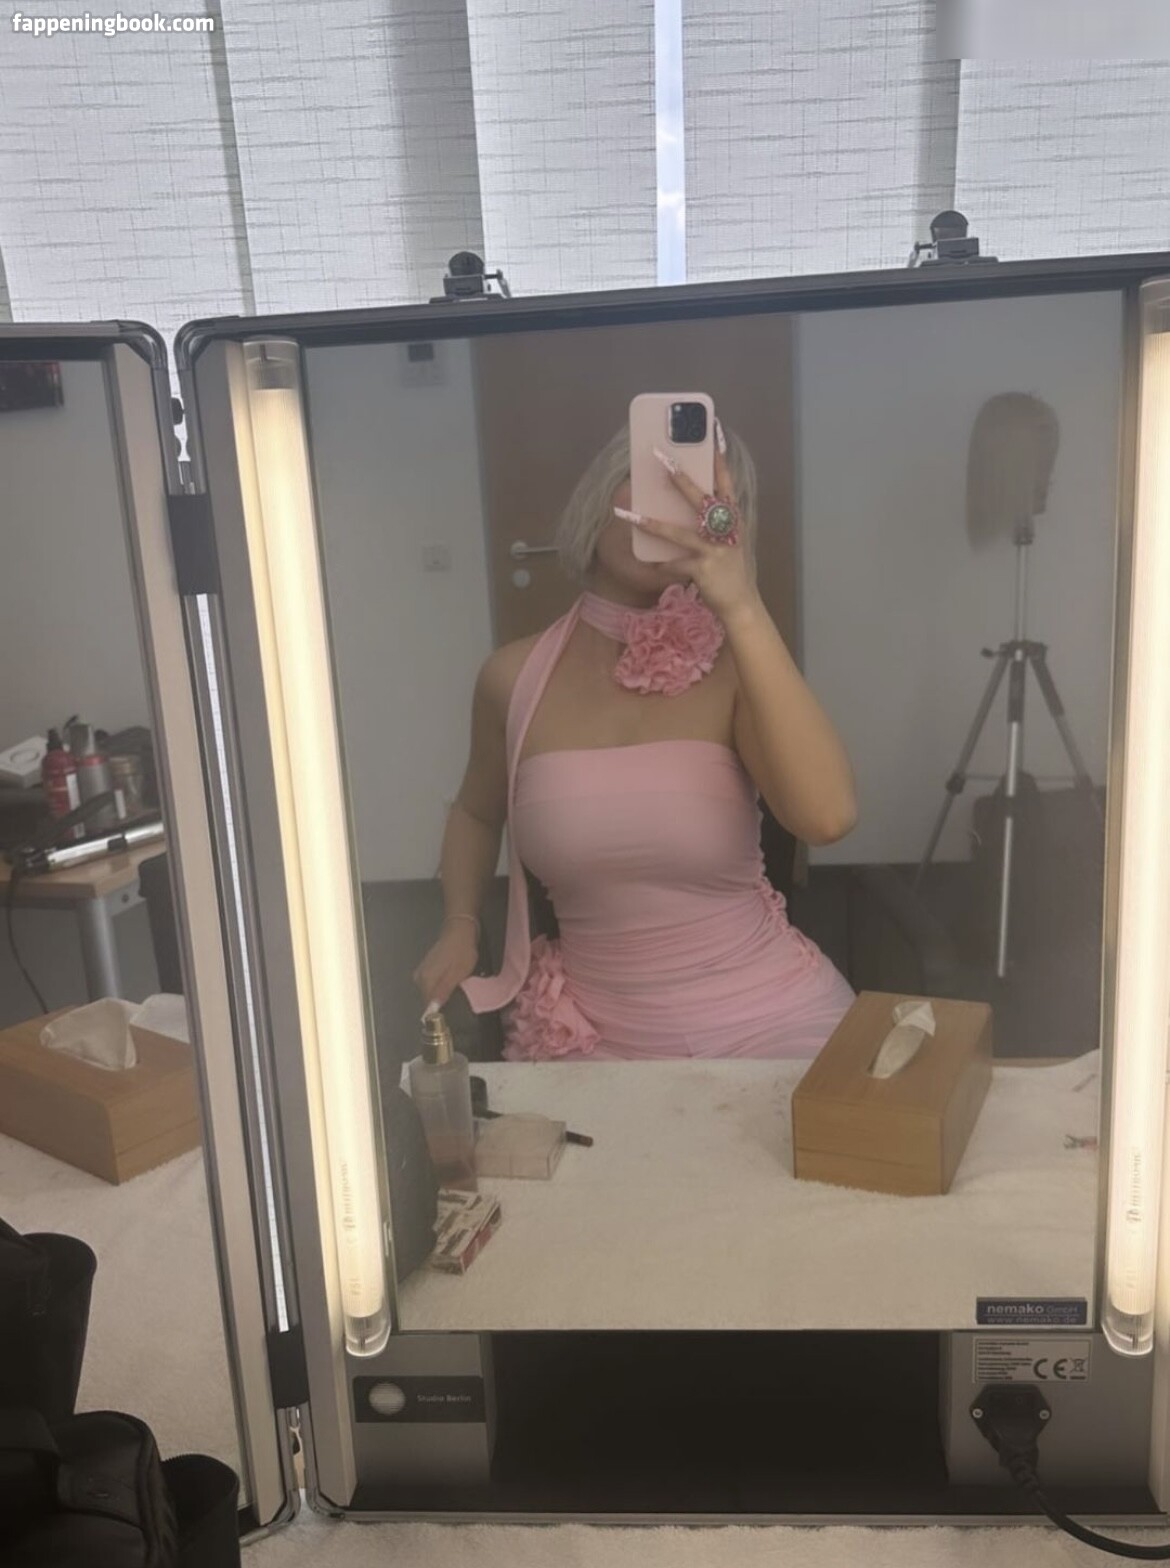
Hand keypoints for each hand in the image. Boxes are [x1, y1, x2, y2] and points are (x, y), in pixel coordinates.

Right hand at [412, 920, 478, 1009]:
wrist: (459, 930)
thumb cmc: (461, 952)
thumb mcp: (457, 974)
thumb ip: (443, 991)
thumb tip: (432, 1008)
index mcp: (426, 980)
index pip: (428, 1005)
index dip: (438, 1012)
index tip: (451, 1014)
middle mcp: (419, 977)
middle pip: (428, 999)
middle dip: (440, 1002)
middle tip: (457, 998)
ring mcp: (422, 971)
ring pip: (430, 991)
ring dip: (441, 993)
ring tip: (456, 989)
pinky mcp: (426, 967)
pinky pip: (431, 983)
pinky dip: (440, 985)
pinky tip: (450, 982)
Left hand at [619, 433, 760, 623]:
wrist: (741, 603)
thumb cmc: (729, 569)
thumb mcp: (726, 541)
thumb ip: (712, 523)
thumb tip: (686, 506)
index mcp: (732, 519)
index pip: (726, 483)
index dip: (720, 459)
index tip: (714, 433)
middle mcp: (726, 530)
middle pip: (701, 498)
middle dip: (680, 478)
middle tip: (662, 458)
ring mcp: (715, 550)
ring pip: (681, 533)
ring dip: (654, 525)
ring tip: (631, 515)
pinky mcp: (704, 570)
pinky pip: (677, 565)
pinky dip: (664, 567)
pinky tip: (653, 568)